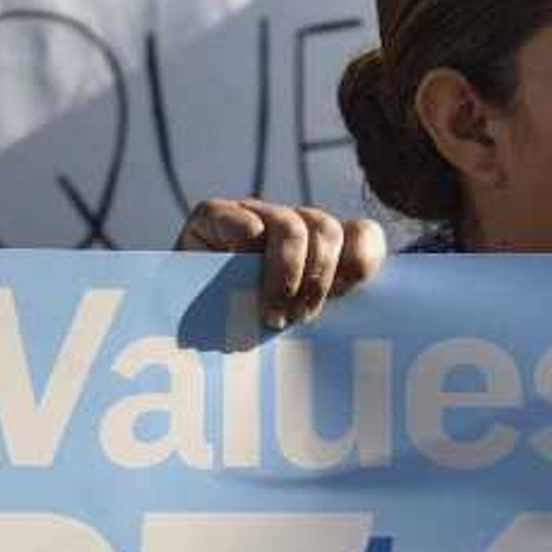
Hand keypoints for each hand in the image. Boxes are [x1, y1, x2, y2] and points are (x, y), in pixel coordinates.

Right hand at [177, 197, 384, 327]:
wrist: (179, 332)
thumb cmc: (247, 337)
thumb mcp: (298, 325)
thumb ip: (331, 312)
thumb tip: (373, 319)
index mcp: (321, 247)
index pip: (362, 235)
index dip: (360, 261)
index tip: (345, 298)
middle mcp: (292, 225)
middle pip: (327, 230)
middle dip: (318, 279)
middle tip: (300, 318)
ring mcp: (254, 215)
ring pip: (292, 226)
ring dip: (286, 276)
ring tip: (271, 315)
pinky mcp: (214, 215)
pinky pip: (243, 222)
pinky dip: (247, 248)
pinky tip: (238, 280)